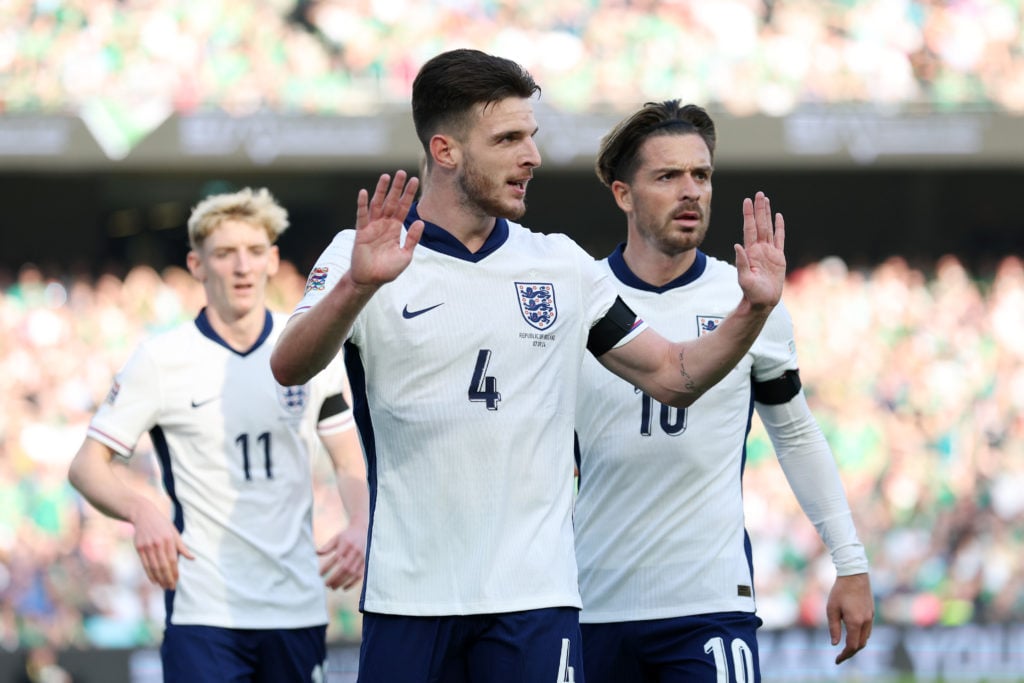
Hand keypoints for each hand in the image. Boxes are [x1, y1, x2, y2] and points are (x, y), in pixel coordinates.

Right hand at [131, 498, 193, 589]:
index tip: (177, 581)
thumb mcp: (174, 532)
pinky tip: (154, 581)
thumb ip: (182, 546)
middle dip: (167, 579)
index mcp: (169, 539)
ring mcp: (147, 546)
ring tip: (163, 587)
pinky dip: (149, 574)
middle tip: (171, 588)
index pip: (172, 560)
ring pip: (154, 567)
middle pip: (163, 566)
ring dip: (159, 579)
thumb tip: (192, 558)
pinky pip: (145, 564)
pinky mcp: (139, 548)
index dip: (174, 572)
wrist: (143, 514)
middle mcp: (158, 544)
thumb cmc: (162, 524)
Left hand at [318, 526, 365, 590]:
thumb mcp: (336, 538)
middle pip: (345, 568)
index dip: (328, 567)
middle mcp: (355, 551)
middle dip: (335, 578)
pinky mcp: (365, 562)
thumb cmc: (347, 536)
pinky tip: (344, 588)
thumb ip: (327, 546)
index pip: (336, 558)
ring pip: (352, 573)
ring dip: (342, 582)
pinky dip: (352, 583)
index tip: (320, 574)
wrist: (362, 530)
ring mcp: (361, 557)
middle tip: (326, 584)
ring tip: (333, 587)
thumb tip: (316, 553)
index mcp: (346, 544)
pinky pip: (360, 575)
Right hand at [349, 170, 424, 288]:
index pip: (404, 208)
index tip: (415, 180)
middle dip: (397, 188)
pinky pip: (362, 216)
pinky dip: (363, 204)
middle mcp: (384, 224)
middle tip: (402, 172)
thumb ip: (412, 239)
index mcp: (395, 228)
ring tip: (386, 177)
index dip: (409, 194)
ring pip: (377, 204)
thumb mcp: (405, 254)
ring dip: (381, 191)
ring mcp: (372, 226)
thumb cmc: (388, 269)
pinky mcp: (361, 232)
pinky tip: (364, 192)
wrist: (370, 280)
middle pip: (391, 202)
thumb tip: (421, 222)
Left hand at [734, 191, 785, 310]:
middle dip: (759, 209)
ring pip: (769, 228)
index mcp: (750, 252)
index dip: (749, 214)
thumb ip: (741, 263)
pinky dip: (780, 227)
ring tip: (766, 200)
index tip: (747, 201)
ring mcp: (769, 252)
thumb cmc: (752, 293)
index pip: (750, 228)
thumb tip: (737, 245)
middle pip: (760, 224)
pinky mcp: (778, 257)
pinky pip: (780, 239)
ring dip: (767, 214)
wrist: (762, 302)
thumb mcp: (744, 279)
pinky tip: (779, 217)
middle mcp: (759, 249)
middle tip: (759, 194)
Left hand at [827, 572, 874, 663]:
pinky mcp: (872, 613)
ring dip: (857, 645)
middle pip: (861, 644)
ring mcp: (871, 617)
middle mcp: (865, 622)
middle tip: (840, 657)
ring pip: (866, 638)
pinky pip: (867, 630)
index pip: (852, 646)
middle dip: (851, 653)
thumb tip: (835, 644)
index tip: (836, 661)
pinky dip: (861, 637)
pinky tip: (853, 636)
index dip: (845, 655)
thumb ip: (834, 628)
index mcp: (855, 622)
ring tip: (845, 649)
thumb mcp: (831, 609)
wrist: (854, 574)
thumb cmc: (840, 591)